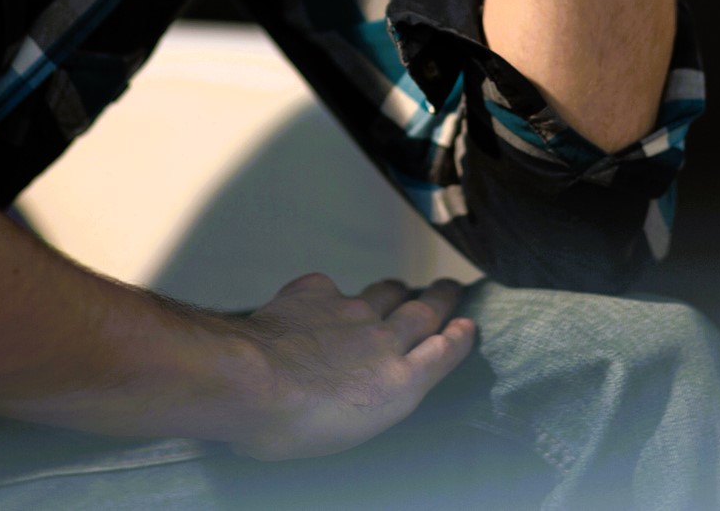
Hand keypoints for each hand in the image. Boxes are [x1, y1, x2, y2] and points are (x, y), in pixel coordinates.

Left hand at [226, 272, 476, 460]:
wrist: (253, 383)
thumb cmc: (294, 427)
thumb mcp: (347, 432)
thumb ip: (365, 402)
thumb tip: (354, 392)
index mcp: (399, 384)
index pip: (442, 353)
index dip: (457, 338)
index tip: (466, 325)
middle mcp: (385, 340)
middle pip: (423, 311)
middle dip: (441, 298)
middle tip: (449, 288)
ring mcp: (351, 311)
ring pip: (384, 293)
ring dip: (393, 291)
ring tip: (397, 289)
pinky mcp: (315, 293)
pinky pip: (329, 287)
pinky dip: (329, 295)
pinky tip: (319, 300)